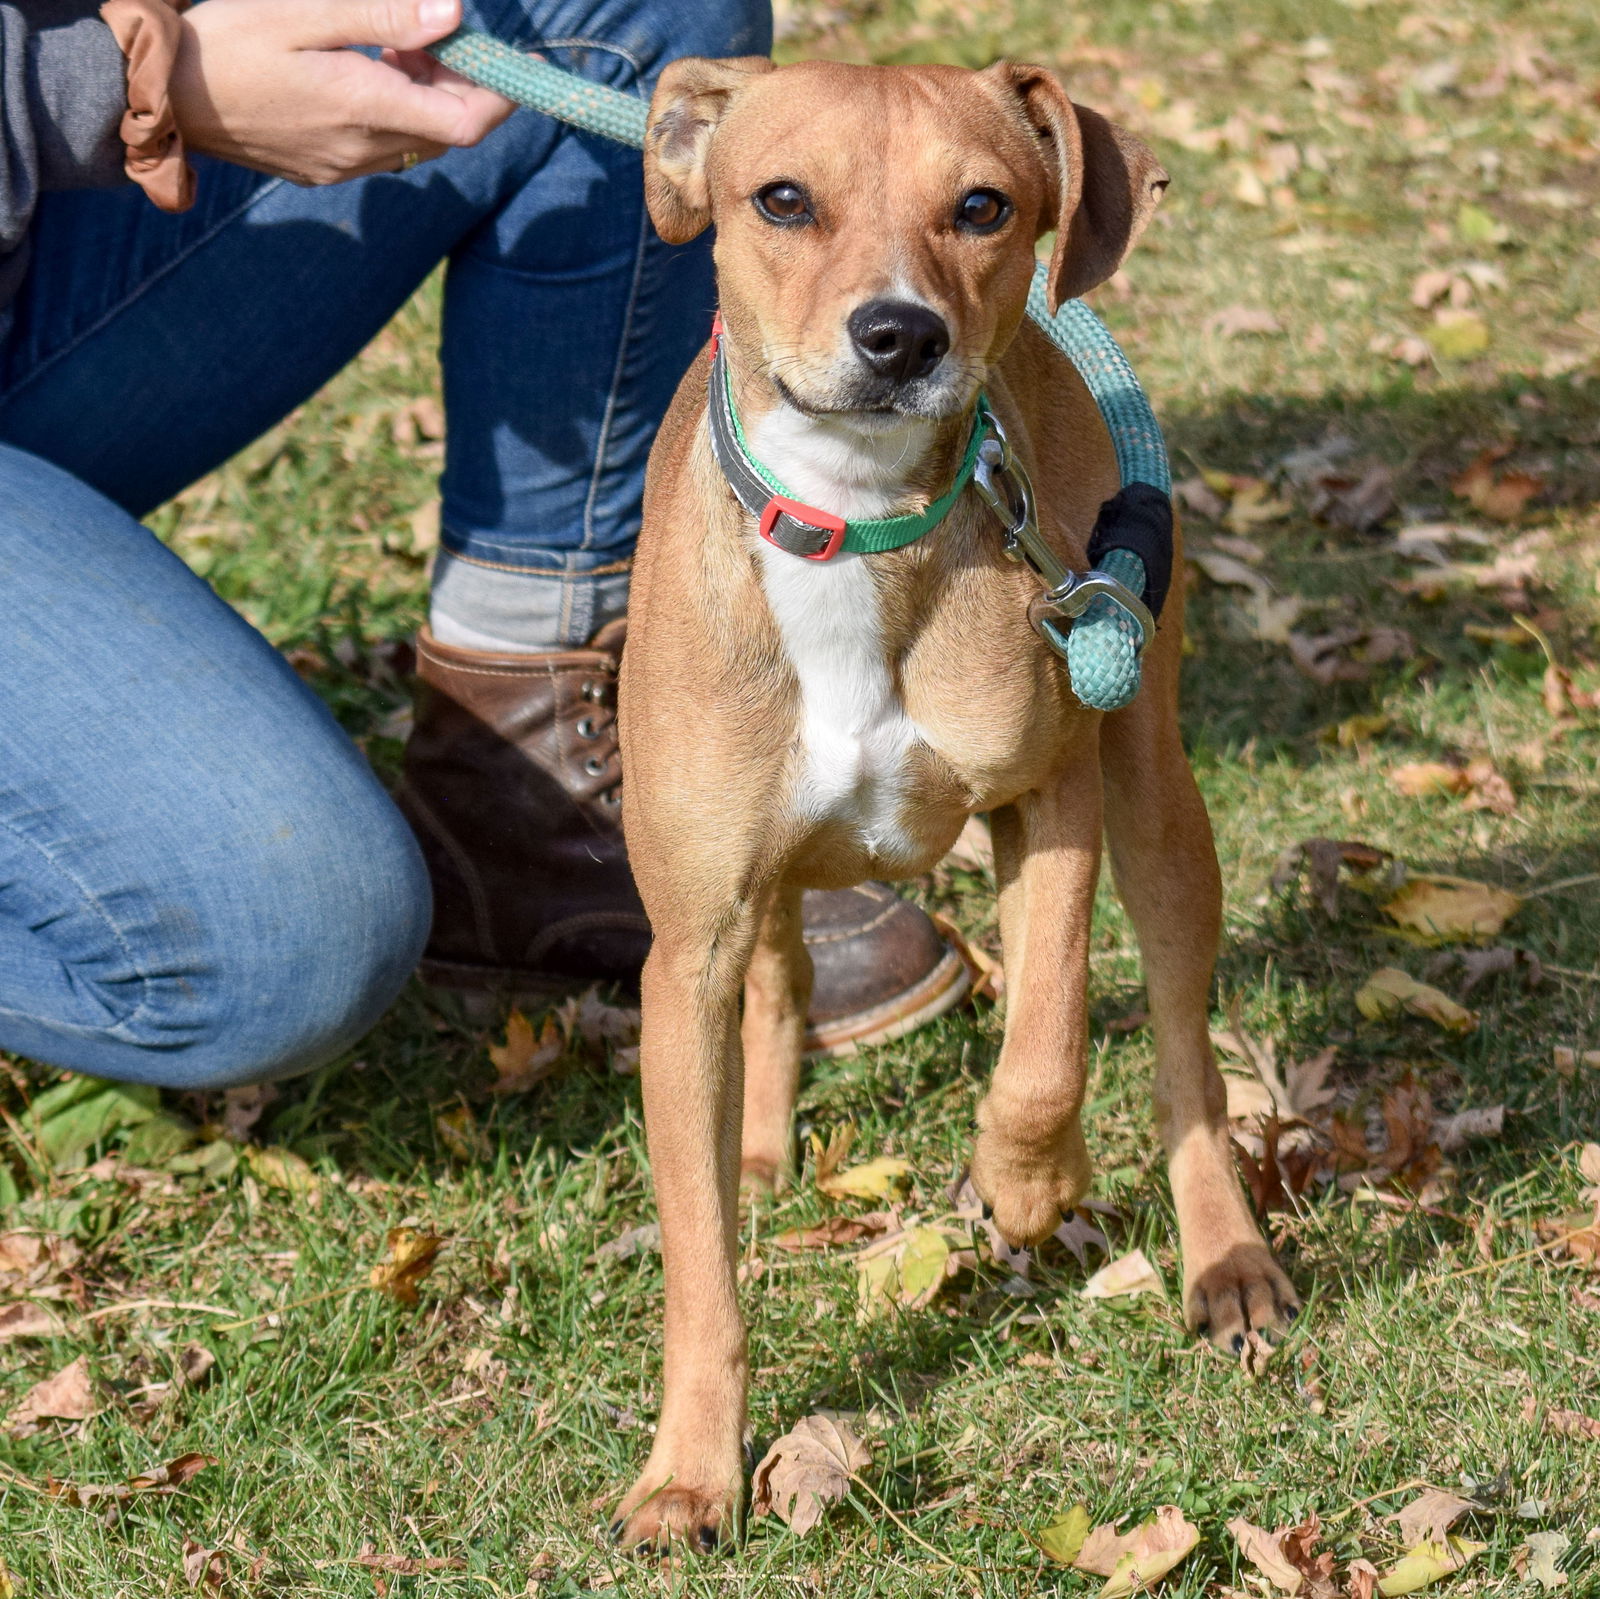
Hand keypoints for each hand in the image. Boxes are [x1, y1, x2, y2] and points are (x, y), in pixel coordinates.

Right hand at [169, 0, 514, 184]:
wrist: (160, 96)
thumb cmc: (226, 42)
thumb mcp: (304, 11)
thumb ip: (383, 14)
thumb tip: (454, 14)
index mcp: (365, 108)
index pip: (467, 120)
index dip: (503, 93)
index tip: (513, 58)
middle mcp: (363, 150)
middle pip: (448, 129)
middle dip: (464, 84)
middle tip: (445, 32)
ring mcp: (344, 166)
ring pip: (419, 138)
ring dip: (429, 94)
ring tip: (403, 44)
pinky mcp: (325, 168)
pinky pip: (385, 145)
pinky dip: (398, 108)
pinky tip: (372, 70)